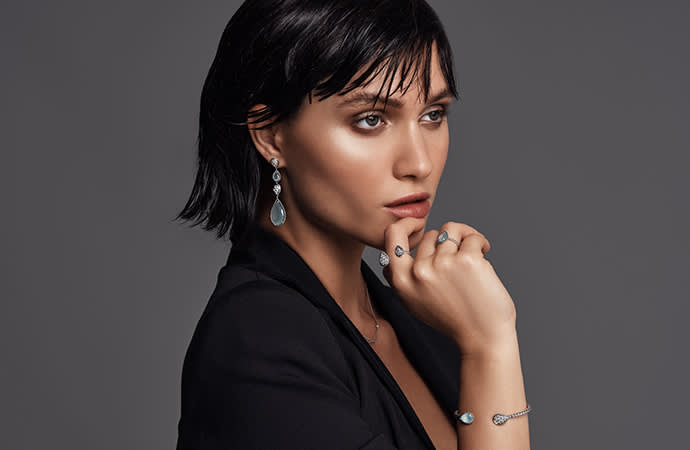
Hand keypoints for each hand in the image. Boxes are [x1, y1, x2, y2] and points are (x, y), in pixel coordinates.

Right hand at [381, 217, 516, 355]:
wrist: (483, 337)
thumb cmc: (452, 320)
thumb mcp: (413, 304)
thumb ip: (400, 281)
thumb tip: (388, 261)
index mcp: (402, 281)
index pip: (392, 236)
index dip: (406, 225)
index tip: (419, 224)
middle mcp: (419, 271)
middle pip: (430, 234)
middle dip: (446, 243)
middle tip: (459, 259)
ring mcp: (442, 264)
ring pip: (451, 230)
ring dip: (465, 238)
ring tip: (474, 253)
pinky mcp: (467, 260)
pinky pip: (472, 237)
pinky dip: (480, 242)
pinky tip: (484, 254)